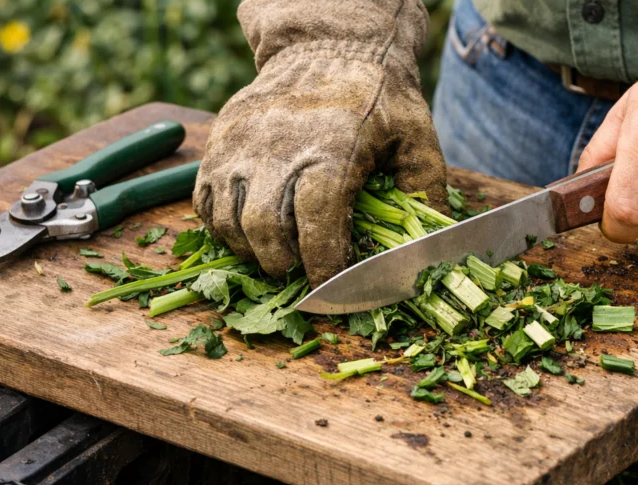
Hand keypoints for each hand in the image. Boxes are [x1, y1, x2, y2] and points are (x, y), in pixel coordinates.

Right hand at [194, 0, 447, 286]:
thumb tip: (431, 247)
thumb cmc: (378, 96)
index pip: (317, 222)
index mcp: (331, 150)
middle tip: (302, 275)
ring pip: (230, 220)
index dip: (323, 265)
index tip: (333, 286)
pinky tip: (249, 235)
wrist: (328, 44)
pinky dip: (223, 229)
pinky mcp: (220, 142)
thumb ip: (424, 190)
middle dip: (284, 265)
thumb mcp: (416, 135)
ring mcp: (241, 145)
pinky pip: (205, 200)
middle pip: (265, 228)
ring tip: (277, 258)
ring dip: (252, 252)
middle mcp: (277, 147)